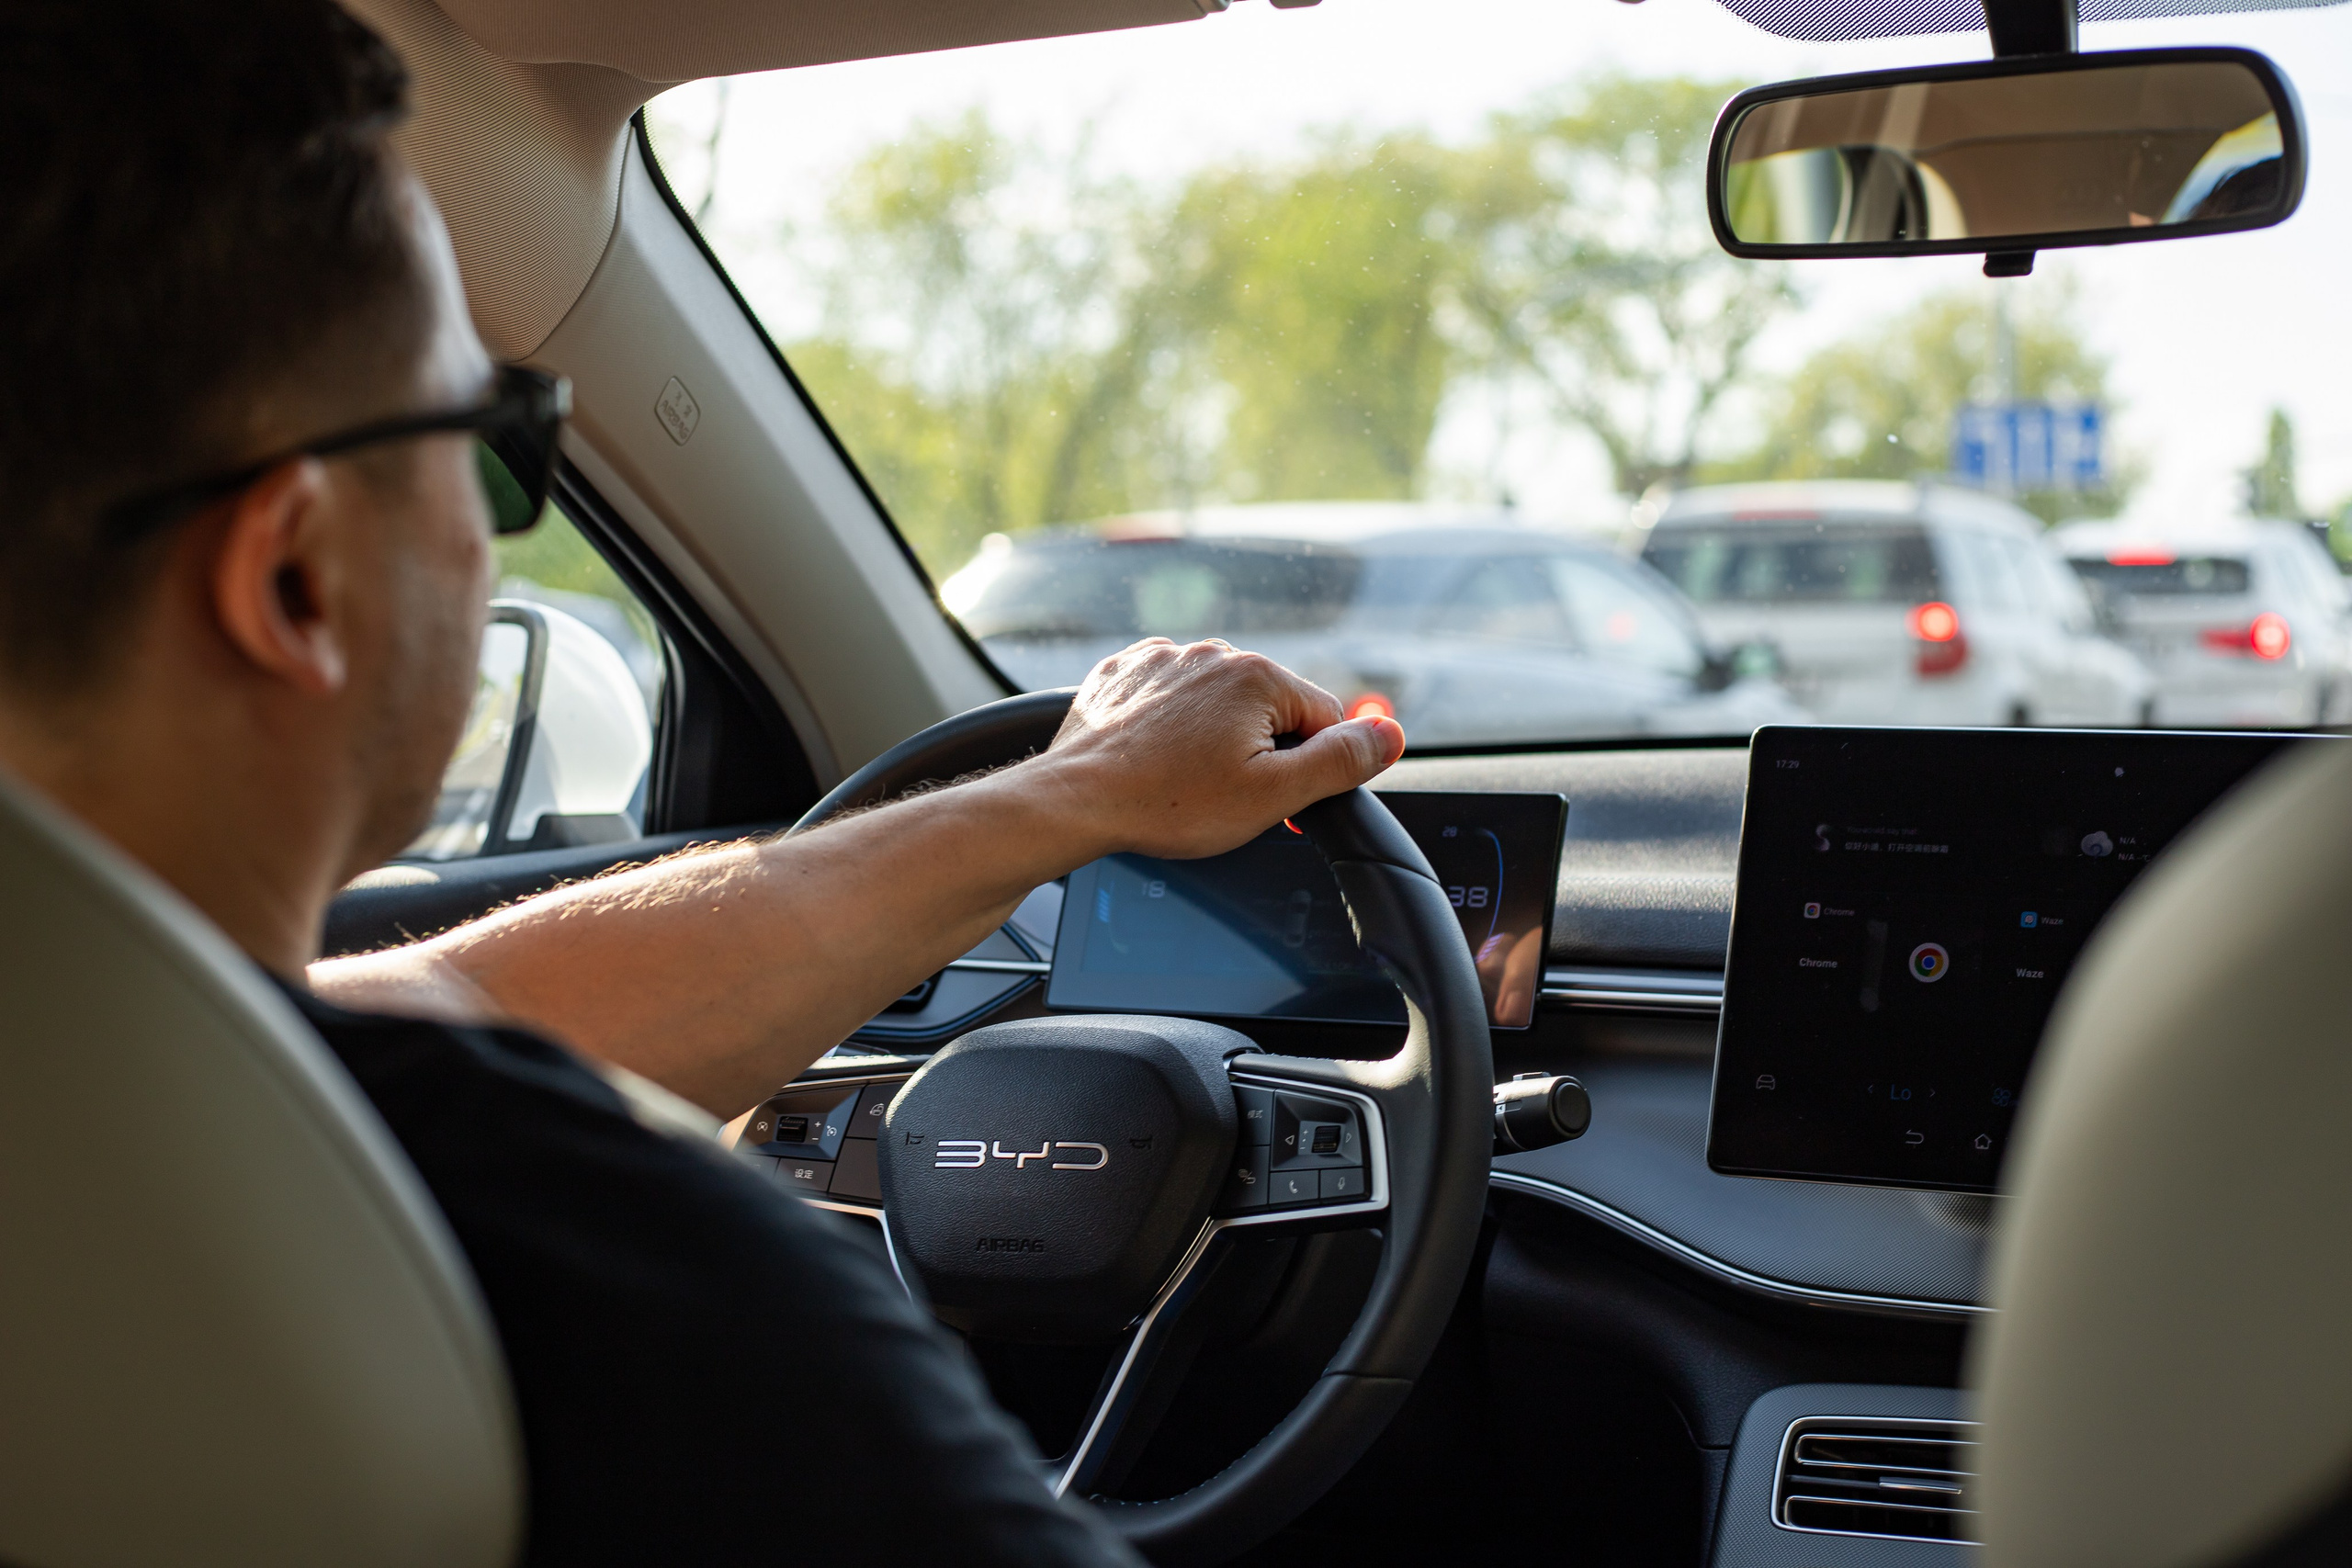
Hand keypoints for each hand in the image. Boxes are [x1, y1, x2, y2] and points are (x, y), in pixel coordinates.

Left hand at [1037, 637, 1405, 860]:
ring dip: (1213, 737)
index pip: (1323, 719)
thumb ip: (1340, 761)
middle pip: (1270, 708)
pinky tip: (1155, 758)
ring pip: (1218, 703)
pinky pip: (1169, 697)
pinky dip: (1169, 726)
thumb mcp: (1272, 795)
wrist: (1075, 800)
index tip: (1274, 797)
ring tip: (1181, 779)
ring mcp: (1163, 659)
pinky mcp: (1125, 673)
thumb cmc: (1167, 803)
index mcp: (1257, 675)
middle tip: (1221, 793)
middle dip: (1259, 751)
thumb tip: (1389, 734)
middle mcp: (1211, 652)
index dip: (1308, 768)